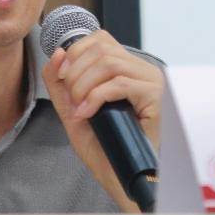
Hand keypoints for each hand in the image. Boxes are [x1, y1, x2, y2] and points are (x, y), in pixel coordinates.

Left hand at [41, 30, 162, 211]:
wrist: (119, 175)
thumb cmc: (102, 145)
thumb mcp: (72, 108)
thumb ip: (60, 82)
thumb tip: (58, 53)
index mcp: (125, 68)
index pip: (100, 39)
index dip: (76, 52)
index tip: (63, 77)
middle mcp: (140, 69)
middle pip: (101, 48)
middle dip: (76, 72)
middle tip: (71, 98)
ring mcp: (151, 81)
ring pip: (109, 63)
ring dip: (84, 85)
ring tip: (80, 108)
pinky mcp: (156, 96)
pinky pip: (120, 84)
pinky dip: (96, 97)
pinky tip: (88, 113)